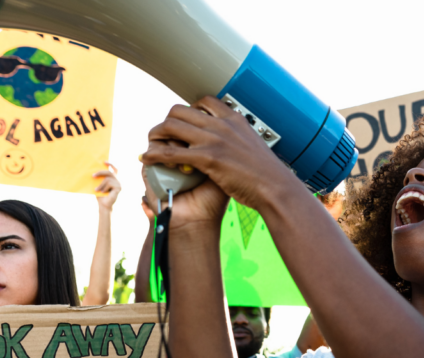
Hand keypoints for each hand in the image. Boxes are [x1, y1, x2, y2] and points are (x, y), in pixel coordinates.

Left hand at [94, 162, 120, 209]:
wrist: (103, 205)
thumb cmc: (100, 195)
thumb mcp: (99, 185)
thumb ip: (100, 179)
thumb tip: (94, 171)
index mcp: (114, 179)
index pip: (115, 170)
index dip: (111, 165)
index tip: (104, 162)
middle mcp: (117, 181)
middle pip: (109, 173)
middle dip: (100, 173)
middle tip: (93, 176)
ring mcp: (119, 184)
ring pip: (107, 179)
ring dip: (100, 184)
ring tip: (97, 190)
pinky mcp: (119, 188)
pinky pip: (109, 184)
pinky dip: (104, 188)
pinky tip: (103, 192)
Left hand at [141, 97, 301, 225]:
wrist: (276, 188)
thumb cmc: (268, 175)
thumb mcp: (254, 147)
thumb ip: (240, 140)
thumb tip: (234, 144)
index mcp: (235, 120)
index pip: (204, 101)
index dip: (189, 109)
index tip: (185, 122)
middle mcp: (222, 125)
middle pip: (180, 110)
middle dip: (166, 121)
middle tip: (163, 135)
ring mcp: (214, 140)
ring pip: (170, 126)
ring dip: (156, 135)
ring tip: (151, 145)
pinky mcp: (207, 158)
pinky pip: (171, 152)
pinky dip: (154, 154)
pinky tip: (147, 159)